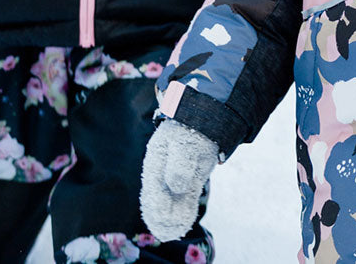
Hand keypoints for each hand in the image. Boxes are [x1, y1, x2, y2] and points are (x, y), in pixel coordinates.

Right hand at [140, 119, 222, 240]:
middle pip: (157, 201)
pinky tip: (184, 224)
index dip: (158, 206)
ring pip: (170, 204)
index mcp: (155, 162)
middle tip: (168, 232)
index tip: (165, 217)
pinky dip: (184, 213)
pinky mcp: (189, 183)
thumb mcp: (184, 142)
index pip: (153, 189)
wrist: (203, 123)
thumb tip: (175, 186)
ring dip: (171, 220)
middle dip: (162, 218)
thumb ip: (180, 163)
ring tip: (174, 233)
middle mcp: (162, 174)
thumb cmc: (189, 130)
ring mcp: (175, 180)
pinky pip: (184, 201)